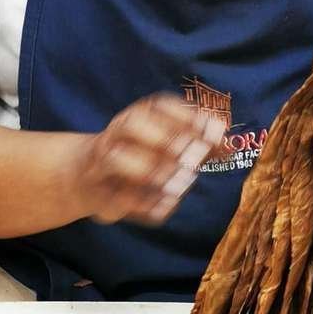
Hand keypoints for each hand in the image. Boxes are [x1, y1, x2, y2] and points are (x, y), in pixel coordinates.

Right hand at [75, 95, 225, 226]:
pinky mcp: (96, 192)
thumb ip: (196, 141)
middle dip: (166, 140)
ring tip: (177, 183)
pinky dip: (141, 204)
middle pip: (133, 125)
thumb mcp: (166, 141)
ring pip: (117, 159)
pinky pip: (115, 196)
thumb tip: (227, 142)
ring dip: (149, 170)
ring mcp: (100, 162)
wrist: (85, 174)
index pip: (159, 106)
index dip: (188, 117)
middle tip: (194, 158)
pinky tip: (166, 207)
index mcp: (136, 115)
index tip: (215, 132)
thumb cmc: (139, 154)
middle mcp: (116, 133)